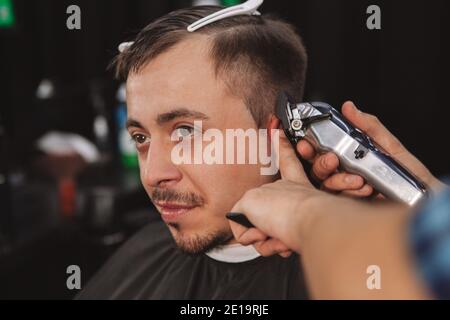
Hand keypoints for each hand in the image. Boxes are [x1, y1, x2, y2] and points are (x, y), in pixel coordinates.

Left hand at [228, 131, 328, 255]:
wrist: (311, 217)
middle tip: (284, 240)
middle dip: (271, 236)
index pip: (289, 162)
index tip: (277, 131)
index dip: (283, 146)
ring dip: (269, 242)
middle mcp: (281, 188)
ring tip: (281, 238)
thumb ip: (292, 224)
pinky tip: (267, 233)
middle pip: (267, 213)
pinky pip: (242, 232)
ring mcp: (262, 194)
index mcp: (298, 186)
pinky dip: (255, 240)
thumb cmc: (316, 219)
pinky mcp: (246, 202)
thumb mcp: (309, 219)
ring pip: (256, 228)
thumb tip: (274, 231)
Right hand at [297, 101, 443, 196]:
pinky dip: (350, 192)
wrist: (427, 198)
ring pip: (326, 185)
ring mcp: (348, 192)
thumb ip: (369, 127)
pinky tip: (365, 188)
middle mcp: (346, 174)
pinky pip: (339, 200)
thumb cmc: (412, 175)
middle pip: (319, 169)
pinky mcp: (352, 208)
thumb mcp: (390, 146)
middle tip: (331, 160)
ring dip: (338, 179)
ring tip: (357, 178)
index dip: (310, 147)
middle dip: (321, 163)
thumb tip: (350, 108)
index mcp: (352, 157)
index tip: (306, 143)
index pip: (323, 151)